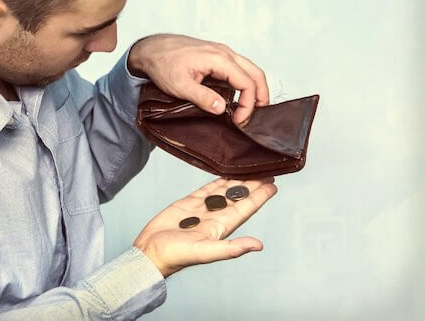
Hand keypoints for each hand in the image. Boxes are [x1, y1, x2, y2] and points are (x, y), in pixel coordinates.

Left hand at [128, 34, 268, 125]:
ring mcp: (222, 52)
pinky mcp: (217, 56)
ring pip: (249, 70)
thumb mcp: (179, 85)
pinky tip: (237, 97)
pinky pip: (239, 68)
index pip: (247, 83)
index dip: (248, 104)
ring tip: (249, 109)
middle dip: (260, 96)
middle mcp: (225, 53)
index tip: (238, 120)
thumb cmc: (163, 64)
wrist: (152, 49)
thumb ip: (201, 97)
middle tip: (255, 116)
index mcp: (219, 59)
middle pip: (255, 74)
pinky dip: (244, 83)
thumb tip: (222, 109)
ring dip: (254, 89)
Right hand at [133, 176, 276, 277]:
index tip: (273, 184)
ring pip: (224, 191)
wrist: (151, 252)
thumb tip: (258, 245)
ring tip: (249, 168)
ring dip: (237, 181)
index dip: (260, 196)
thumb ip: (231, 249)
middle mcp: (215, 216)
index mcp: (222, 227)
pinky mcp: (188, 204)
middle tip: (266, 169)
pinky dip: (216, 181)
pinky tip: (224, 174)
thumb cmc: (176, 256)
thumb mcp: (205, 252)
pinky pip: (206, 189)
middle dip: (253, 184)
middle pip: (239, 196)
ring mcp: (202, 209)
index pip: (246, 207)